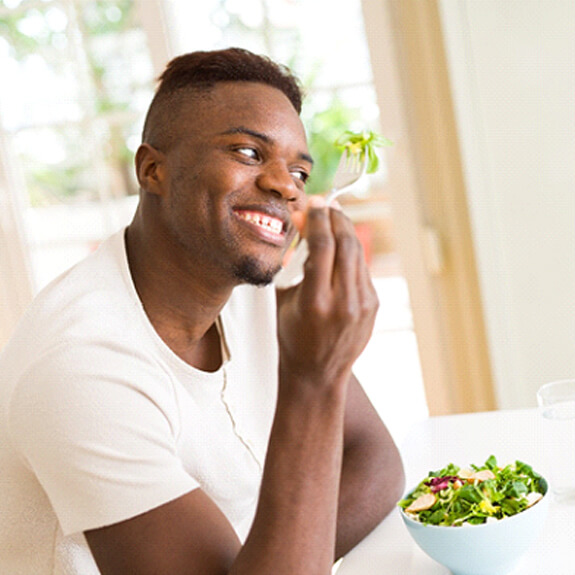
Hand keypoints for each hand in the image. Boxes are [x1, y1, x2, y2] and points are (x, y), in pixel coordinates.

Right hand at [276, 197, 378, 384]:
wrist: (318, 373)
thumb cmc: (293, 337)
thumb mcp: (286, 302)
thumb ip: (297, 267)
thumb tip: (306, 228)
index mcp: (315, 302)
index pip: (322, 247)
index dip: (318, 219)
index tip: (312, 204)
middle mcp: (343, 302)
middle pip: (345, 244)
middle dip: (335, 218)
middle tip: (325, 204)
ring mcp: (362, 304)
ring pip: (358, 253)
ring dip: (345, 230)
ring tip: (333, 218)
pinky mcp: (373, 305)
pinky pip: (362, 268)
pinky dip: (351, 252)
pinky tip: (341, 245)